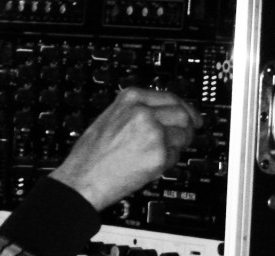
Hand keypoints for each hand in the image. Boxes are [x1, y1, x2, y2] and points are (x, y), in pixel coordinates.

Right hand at [48, 87, 202, 210]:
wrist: (83, 177)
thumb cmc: (91, 153)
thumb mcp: (110, 117)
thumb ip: (136, 111)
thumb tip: (164, 114)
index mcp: (130, 99)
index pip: (170, 97)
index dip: (185, 108)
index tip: (191, 116)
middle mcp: (143, 112)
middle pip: (183, 114)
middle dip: (188, 126)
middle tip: (186, 136)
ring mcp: (153, 132)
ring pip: (183, 135)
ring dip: (178, 146)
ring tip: (160, 154)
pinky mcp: (159, 155)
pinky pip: (175, 156)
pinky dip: (168, 162)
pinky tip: (150, 164)